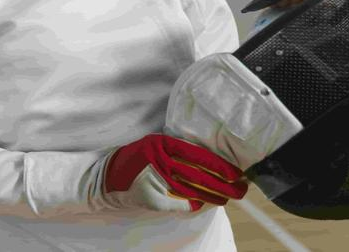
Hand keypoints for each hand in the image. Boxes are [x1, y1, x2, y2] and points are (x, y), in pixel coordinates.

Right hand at [92, 133, 247, 212]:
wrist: (107, 178)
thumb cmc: (136, 159)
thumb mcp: (155, 145)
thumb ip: (177, 150)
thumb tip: (210, 161)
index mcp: (162, 143)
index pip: (198, 154)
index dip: (219, 165)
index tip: (236, 172)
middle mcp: (159, 160)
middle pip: (199, 175)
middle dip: (223, 184)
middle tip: (241, 188)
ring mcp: (155, 180)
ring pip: (192, 190)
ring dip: (213, 195)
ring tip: (228, 197)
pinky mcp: (151, 198)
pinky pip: (179, 203)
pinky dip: (193, 205)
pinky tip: (205, 204)